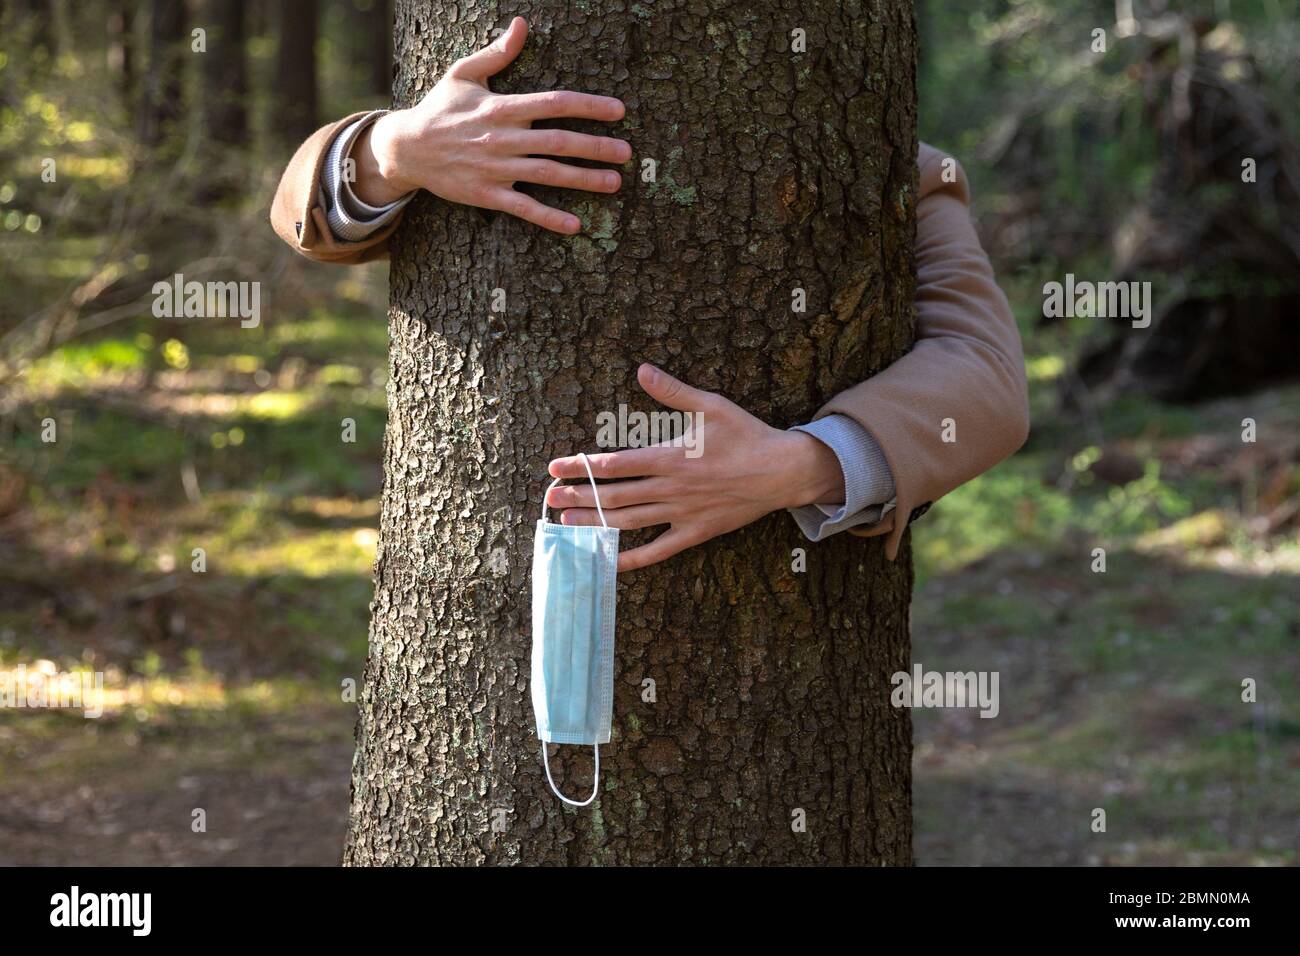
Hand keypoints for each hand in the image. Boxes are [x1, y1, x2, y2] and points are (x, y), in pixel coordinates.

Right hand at [353, 16, 629, 233]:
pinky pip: (523, 208)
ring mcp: (496, 169)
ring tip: (614, 182)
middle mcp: (502, 138)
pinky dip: (549, 217)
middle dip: (596, 146)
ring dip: (583, 179)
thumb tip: (522, 25)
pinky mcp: (487, 194)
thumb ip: (497, 53)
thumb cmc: (440, 109)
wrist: (406, 148)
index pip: (553, 103)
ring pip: (548, 174)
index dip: (588, 106)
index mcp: (501, 107)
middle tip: (627, 152)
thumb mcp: (464, 74)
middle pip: (558, 141)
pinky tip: (575, 225)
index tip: (618, 110)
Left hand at [547, 365, 846, 571]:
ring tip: (565, 524)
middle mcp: (671, 488)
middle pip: (614, 494)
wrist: (783, 471)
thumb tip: (642, 369)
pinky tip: (608, 560)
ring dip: (595, 523)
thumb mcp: (711, 406)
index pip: (615, 464)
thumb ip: (673, 392)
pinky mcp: (695, 532)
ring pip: (629, 522)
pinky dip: (633, 557)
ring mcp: (682, 513)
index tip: (556, 467)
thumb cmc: (746, 435)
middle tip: (548, 498)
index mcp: (670, 457)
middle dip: (578, 496)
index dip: (581, 466)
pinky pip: (659, 550)